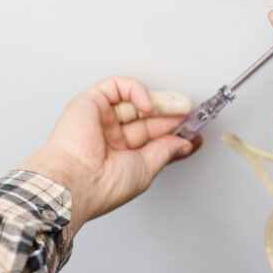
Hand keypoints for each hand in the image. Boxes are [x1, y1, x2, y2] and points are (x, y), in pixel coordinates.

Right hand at [19, 76, 200, 231]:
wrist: (77, 181)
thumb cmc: (102, 185)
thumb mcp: (147, 168)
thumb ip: (165, 151)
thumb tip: (184, 143)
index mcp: (120, 155)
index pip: (153, 137)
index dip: (175, 132)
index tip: (195, 132)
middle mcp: (110, 136)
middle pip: (147, 117)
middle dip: (171, 115)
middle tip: (190, 114)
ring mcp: (101, 118)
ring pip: (135, 101)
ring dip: (161, 103)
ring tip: (181, 107)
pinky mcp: (91, 102)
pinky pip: (117, 86)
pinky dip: (137, 91)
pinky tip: (148, 106)